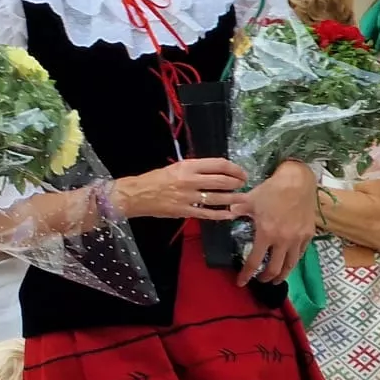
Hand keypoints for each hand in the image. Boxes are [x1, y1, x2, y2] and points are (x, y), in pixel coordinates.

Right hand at [111, 157, 246, 219]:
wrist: (136, 194)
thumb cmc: (155, 179)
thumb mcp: (175, 167)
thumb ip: (195, 169)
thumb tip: (217, 172)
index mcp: (187, 166)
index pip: (219, 164)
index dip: (235, 168)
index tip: (241, 172)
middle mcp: (190, 180)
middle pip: (223, 181)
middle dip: (238, 183)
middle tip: (243, 185)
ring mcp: (188, 197)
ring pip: (219, 198)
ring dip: (234, 199)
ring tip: (242, 199)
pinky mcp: (185, 211)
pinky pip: (208, 213)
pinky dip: (221, 214)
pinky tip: (230, 214)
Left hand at [232, 160, 317, 285]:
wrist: (297, 183)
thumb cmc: (271, 191)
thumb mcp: (249, 200)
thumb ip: (236, 210)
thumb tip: (226, 213)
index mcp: (266, 234)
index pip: (255, 261)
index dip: (246, 274)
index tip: (241, 282)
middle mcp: (283, 240)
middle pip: (275, 268)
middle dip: (266, 278)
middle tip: (260, 280)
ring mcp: (298, 239)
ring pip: (291, 264)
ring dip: (282, 274)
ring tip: (276, 278)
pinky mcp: (308, 235)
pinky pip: (301, 254)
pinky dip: (293, 261)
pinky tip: (288, 262)